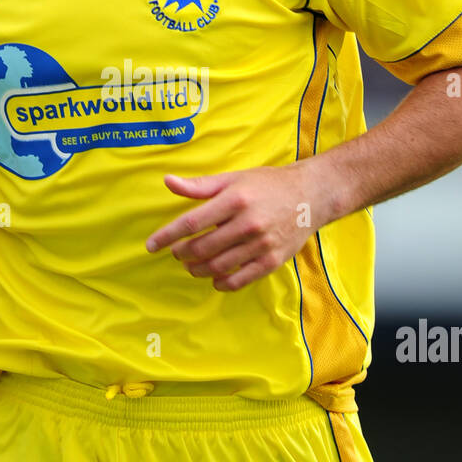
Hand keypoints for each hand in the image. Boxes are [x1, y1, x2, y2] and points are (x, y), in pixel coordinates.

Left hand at [145, 166, 314, 290]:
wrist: (311, 196)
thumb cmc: (267, 184)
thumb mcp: (233, 178)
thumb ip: (199, 186)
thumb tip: (168, 182)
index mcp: (234, 199)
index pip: (191, 223)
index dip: (167, 236)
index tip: (151, 245)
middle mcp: (247, 223)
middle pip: (202, 247)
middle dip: (182, 253)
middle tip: (177, 252)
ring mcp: (261, 244)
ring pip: (218, 266)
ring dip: (197, 269)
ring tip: (191, 265)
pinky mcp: (273, 260)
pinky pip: (240, 280)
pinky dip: (222, 283)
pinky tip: (214, 278)